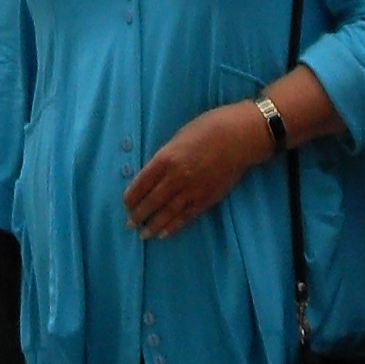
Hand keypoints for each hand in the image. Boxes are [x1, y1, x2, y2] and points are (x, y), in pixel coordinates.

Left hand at [122, 102, 271, 239]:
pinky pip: (186, 216)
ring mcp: (192, 189)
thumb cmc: (207, 129)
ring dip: (153, 225)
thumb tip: (154, 173)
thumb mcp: (178, 137)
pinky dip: (174, 226)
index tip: (126, 205)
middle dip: (139, 214)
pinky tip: (164, 233)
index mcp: (166, 158)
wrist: (238, 137)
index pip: (142, 182)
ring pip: (168, 212)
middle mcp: (176, 176)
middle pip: (152, 200)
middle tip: (129, 224)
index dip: (132, 196)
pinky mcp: (207, 198)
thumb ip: (166, 157)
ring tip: (143, 235)